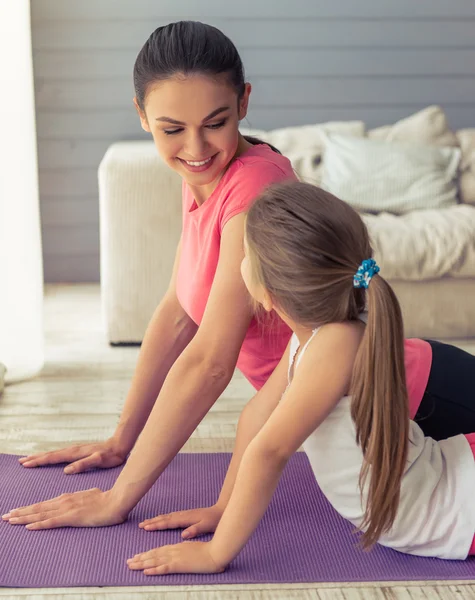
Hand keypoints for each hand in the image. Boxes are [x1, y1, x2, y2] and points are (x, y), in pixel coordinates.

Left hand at [2, 488, 125, 529]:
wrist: (117, 500)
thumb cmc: (107, 500)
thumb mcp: (90, 497)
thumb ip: (81, 500)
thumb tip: (79, 502)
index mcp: (68, 497)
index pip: (44, 504)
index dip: (29, 508)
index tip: (16, 511)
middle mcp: (65, 501)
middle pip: (38, 508)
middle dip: (20, 512)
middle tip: (6, 516)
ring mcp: (68, 508)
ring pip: (41, 513)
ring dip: (24, 517)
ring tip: (11, 520)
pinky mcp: (73, 517)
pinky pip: (52, 521)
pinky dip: (39, 524)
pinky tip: (29, 527)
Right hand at [18, 438, 127, 473]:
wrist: (120, 445)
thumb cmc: (110, 455)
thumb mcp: (98, 461)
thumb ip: (83, 464)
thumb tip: (66, 470)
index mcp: (75, 453)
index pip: (53, 457)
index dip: (39, 461)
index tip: (26, 463)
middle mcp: (73, 450)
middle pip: (50, 454)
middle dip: (36, 458)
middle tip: (21, 461)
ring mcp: (76, 450)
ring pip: (55, 453)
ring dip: (42, 456)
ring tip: (31, 459)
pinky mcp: (79, 451)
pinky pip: (61, 454)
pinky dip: (52, 455)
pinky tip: (50, 458)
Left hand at [127, 541, 225, 574]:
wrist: (216, 551)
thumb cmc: (209, 551)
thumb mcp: (194, 549)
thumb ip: (186, 551)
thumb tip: (181, 556)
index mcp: (177, 547)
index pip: (159, 550)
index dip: (147, 554)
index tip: (138, 556)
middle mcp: (174, 550)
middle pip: (153, 554)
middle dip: (140, 558)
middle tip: (128, 561)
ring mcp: (176, 557)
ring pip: (155, 560)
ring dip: (142, 563)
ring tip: (131, 565)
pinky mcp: (179, 564)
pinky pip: (164, 567)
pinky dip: (154, 569)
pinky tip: (145, 572)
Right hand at [139, 504, 222, 538]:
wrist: (221, 511)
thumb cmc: (214, 520)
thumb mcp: (206, 526)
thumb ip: (195, 530)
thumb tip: (183, 534)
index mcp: (186, 519)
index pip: (168, 522)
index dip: (157, 525)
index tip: (146, 527)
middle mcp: (183, 515)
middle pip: (164, 518)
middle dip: (152, 521)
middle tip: (140, 524)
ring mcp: (184, 514)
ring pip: (166, 516)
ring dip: (156, 519)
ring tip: (146, 522)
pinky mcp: (186, 515)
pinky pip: (170, 516)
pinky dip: (163, 518)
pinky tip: (160, 520)